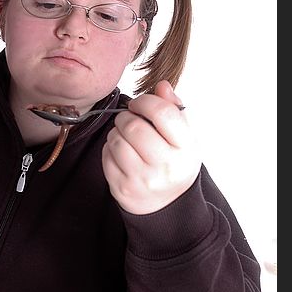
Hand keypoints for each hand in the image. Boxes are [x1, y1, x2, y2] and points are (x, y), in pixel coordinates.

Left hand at [102, 81, 201, 213]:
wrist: (168, 206)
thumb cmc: (174, 164)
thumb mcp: (185, 138)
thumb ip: (175, 109)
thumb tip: (161, 85)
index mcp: (186, 149)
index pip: (163, 113)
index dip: (145, 101)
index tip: (139, 104)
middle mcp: (165, 166)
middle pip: (135, 127)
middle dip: (127, 116)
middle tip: (129, 119)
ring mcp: (142, 180)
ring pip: (117, 141)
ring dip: (116, 132)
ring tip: (125, 136)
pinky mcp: (122, 188)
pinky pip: (106, 156)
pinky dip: (110, 148)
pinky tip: (120, 152)